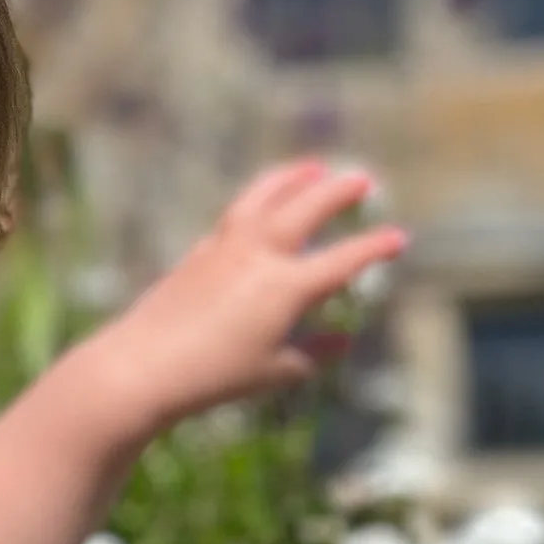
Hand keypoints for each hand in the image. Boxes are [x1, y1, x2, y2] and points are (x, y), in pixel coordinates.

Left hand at [73, 159, 406, 436]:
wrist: (145, 364)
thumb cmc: (216, 376)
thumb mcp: (276, 372)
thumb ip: (315, 352)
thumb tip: (344, 339)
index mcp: (287, 287)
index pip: (343, 260)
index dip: (375, 248)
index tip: (399, 238)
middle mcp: (260, 254)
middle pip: (308, 208)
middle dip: (339, 191)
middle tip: (362, 178)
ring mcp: (228, 246)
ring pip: (266, 196)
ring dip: (292, 178)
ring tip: (312, 167)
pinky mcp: (202, 250)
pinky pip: (238, 213)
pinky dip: (259, 200)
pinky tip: (264, 203)